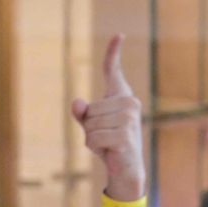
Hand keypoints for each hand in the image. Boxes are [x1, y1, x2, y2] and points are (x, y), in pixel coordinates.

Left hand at [71, 35, 143, 198]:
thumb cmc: (108, 144)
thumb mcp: (90, 127)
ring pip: (89, 125)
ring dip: (91, 139)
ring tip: (107, 144)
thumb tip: (77, 102)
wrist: (125, 169)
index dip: (113, 53)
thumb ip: (82, 114)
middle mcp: (130, 103)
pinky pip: (93, 138)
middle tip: (104, 137)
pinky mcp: (125, 134)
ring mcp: (130, 118)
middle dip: (88, 128)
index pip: (113, 72)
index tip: (118, 35)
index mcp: (121, 97)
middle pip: (89, 110)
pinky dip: (94, 147)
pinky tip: (109, 150)